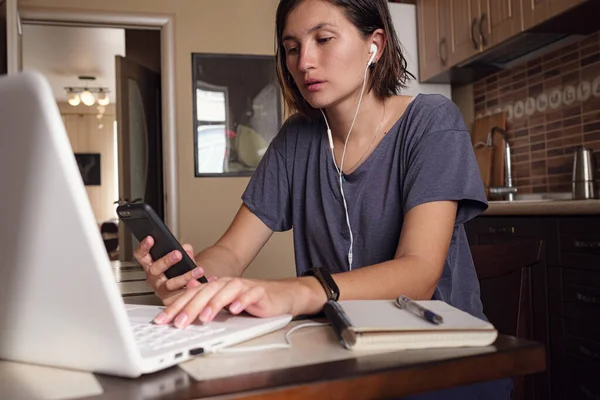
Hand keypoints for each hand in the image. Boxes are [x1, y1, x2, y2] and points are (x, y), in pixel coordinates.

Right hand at [132, 236, 216, 305]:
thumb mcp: (182, 257)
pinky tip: (207, 280)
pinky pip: (183, 295)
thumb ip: (184, 251)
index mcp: (151, 265)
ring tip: (198, 270)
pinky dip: (197, 286)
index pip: (141, 255)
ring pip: (170, 284)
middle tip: (178, 254)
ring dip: (185, 276)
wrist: (188, 285)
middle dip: (166, 261)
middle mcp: (153, 278)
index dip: (144, 247)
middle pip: (155, 269)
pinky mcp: (171, 301)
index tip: (150, 238)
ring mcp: (161, 290)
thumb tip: (186, 249)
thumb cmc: (180, 268)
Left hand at [152, 277, 298, 327]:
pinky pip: (249, 295)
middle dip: (190, 307)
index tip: (162, 320)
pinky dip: (241, 301)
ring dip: (213, 305)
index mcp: (216, 287)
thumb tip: (181, 313)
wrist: (280, 296)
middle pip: (205, 292)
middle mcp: (227, 284)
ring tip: (203, 318)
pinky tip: (234, 310)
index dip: (175, 307)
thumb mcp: (224, 306)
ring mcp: (244, 286)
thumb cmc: (250, 302)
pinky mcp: (260, 291)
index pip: (191, 295)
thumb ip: (205, 306)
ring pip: (225, 292)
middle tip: (178, 323)